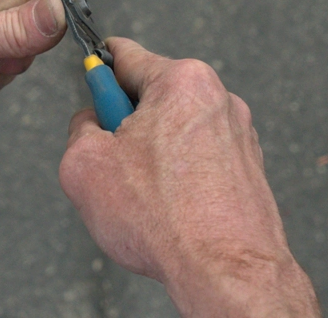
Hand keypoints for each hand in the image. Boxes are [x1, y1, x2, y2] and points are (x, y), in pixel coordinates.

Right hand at [60, 38, 318, 316]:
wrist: (227, 272)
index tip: (90, 73)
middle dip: (125, 123)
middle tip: (113, 160)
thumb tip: (91, 124)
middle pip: (151, 95)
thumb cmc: (166, 220)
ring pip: (172, 129)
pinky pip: (197, 156)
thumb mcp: (83, 165)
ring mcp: (238, 132)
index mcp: (181, 82)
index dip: (97, 67)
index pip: (126, 55)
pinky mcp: (248, 165)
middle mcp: (217, 98)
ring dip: (150, 152)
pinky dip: (177, 173)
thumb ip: (79, 128)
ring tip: (144, 194)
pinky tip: (169, 205)